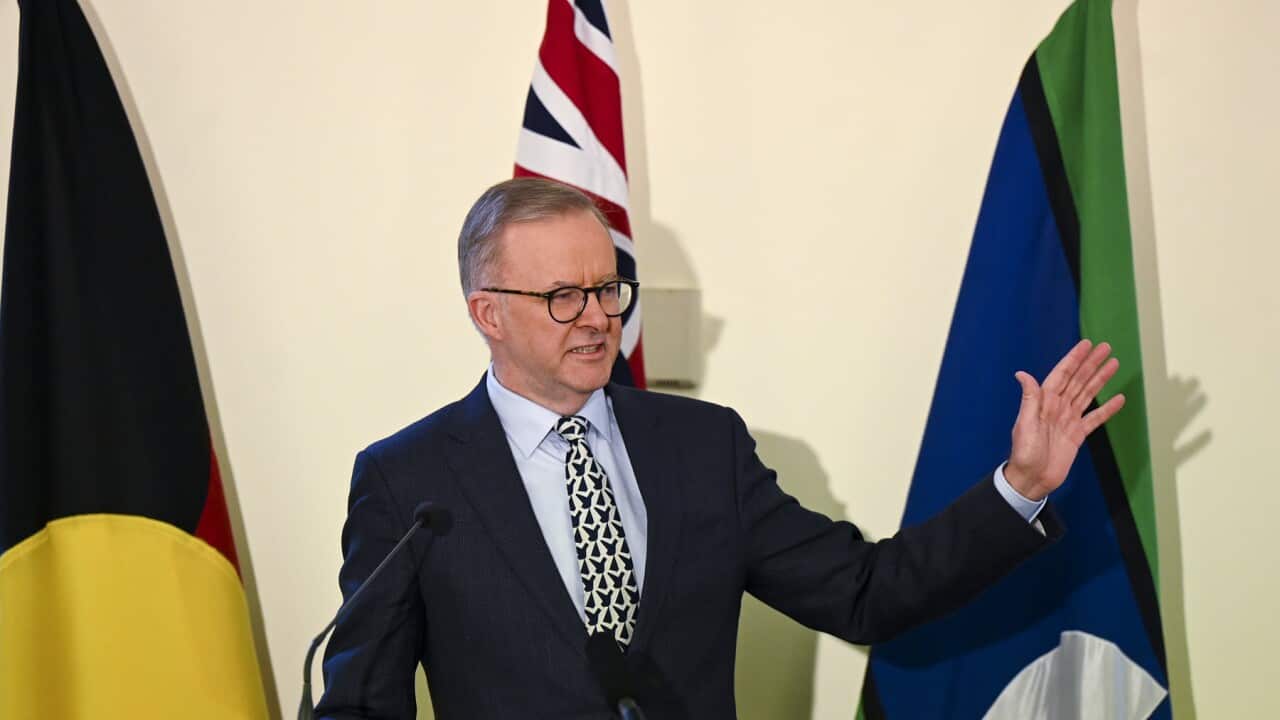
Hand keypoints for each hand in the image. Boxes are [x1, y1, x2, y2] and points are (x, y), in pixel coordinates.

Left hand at [1005, 339, 1126, 500]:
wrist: (1032, 479)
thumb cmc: (1024, 453)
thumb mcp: (1025, 424)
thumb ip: (1029, 399)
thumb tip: (1022, 374)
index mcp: (1044, 402)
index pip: (1062, 374)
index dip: (1074, 359)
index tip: (1086, 345)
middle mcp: (1058, 407)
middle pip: (1078, 380)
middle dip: (1091, 363)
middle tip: (1106, 347)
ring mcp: (1068, 420)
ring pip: (1088, 394)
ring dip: (1100, 379)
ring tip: (1114, 364)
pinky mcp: (1077, 435)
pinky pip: (1095, 418)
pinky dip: (1107, 409)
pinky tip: (1118, 399)